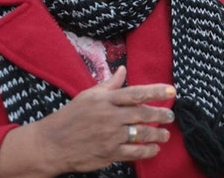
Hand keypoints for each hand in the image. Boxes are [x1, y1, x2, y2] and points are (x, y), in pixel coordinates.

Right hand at [2, 66, 175, 173]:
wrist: (52, 143)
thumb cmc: (70, 117)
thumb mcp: (88, 95)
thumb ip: (109, 84)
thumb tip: (123, 70)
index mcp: (105, 100)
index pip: (136, 93)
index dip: (156, 91)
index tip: (171, 90)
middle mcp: (110, 116)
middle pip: (143, 114)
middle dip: (161, 114)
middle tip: (171, 115)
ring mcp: (110, 136)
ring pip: (141, 133)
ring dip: (158, 134)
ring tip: (166, 134)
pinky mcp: (109, 153)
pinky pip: (134, 152)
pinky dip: (147, 151)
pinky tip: (154, 149)